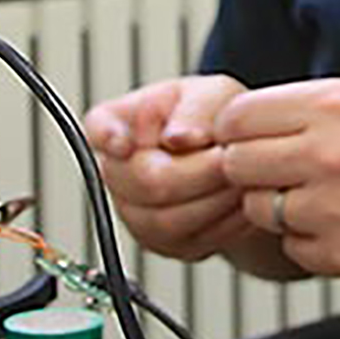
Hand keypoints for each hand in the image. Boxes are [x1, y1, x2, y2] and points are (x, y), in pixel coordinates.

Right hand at [82, 73, 261, 262]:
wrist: (238, 156)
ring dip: (216, 198)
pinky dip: (225, 221)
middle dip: (199, 171)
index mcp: (118, 123)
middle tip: (230, 155)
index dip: (111, 138)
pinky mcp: (165, 244)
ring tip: (239, 175)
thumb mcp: (213, 94)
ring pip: (169, 221)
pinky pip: (192, 242)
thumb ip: (195, 109)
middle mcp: (118, 172)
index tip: (126, 143)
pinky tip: (238, 198)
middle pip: (145, 183)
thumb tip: (178, 138)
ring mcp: (136, 214)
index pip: (99, 129)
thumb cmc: (215, 117)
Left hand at [209, 80, 339, 282]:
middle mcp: (332, 153)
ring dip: (279, 210)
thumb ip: (308, 110)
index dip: (236, 131)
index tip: (248, 139)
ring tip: (323, 200)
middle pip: (237, 166)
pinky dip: (310, 244)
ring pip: (261, 213)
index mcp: (335, 105)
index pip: (236, 118)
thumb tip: (243, 125)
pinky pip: (294, 250)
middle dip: (251, 172)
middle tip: (281, 173)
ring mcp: (338, 208)